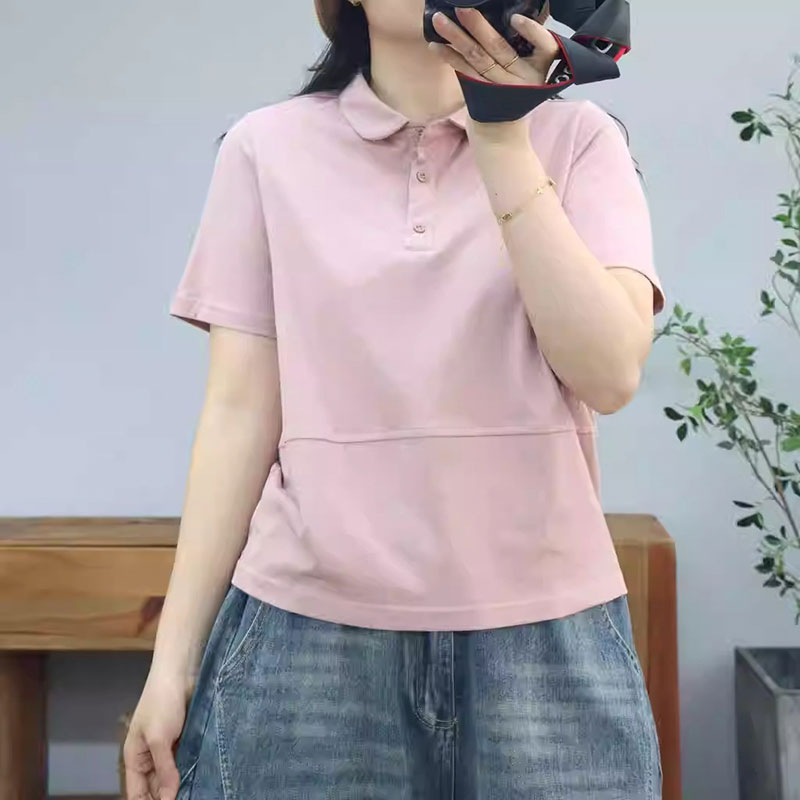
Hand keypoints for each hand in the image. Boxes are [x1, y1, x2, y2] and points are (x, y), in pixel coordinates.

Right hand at [123, 671, 192, 799]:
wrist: (181, 672)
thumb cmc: (162, 702)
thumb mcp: (159, 739)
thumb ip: (164, 770)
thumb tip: (169, 799)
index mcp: (135, 758)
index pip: (137, 793)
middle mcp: (150, 756)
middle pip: (155, 788)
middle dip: (167, 796)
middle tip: (188, 798)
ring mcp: (168, 748)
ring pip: (172, 776)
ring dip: (181, 786)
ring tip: (196, 793)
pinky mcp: (185, 739)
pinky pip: (186, 762)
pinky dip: (191, 771)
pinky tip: (201, 780)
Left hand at [429, 7, 560, 86]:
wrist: (503, 128)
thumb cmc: (518, 86)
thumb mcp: (532, 65)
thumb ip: (528, 40)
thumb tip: (514, 9)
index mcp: (540, 66)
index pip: (544, 45)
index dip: (532, 31)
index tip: (515, 18)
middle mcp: (521, 78)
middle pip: (499, 48)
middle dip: (478, 26)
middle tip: (461, 8)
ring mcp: (499, 88)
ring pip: (477, 58)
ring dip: (456, 37)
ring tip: (439, 20)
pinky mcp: (481, 94)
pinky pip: (464, 72)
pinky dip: (450, 57)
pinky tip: (435, 45)